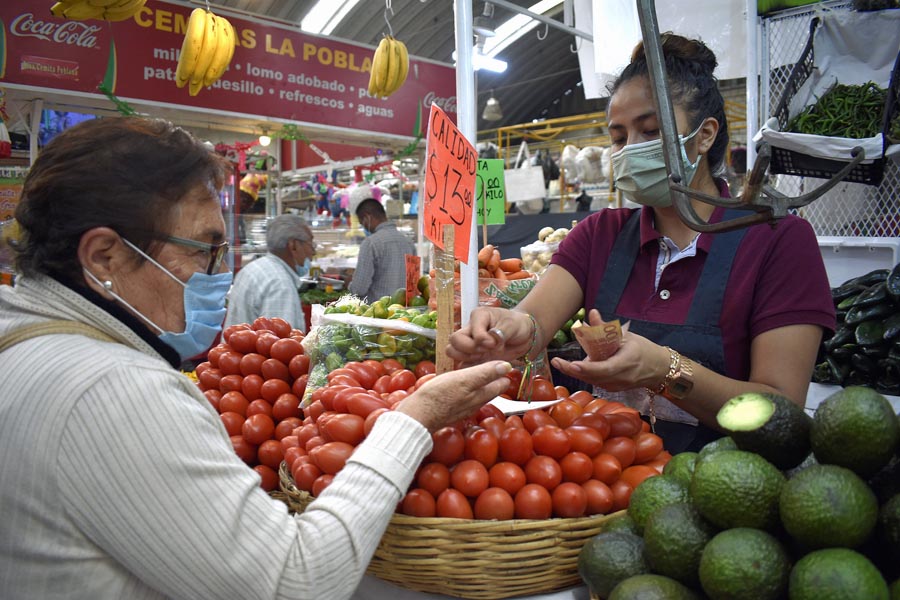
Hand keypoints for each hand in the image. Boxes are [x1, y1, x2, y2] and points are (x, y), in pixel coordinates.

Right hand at [393, 361, 510, 431]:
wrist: (417, 416)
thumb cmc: (439, 395)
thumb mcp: (464, 380)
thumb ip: (485, 373)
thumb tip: (507, 366)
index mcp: (481, 395)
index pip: (500, 383)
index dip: (502, 371)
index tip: (503, 360)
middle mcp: (475, 404)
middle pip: (489, 389)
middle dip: (493, 376)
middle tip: (492, 362)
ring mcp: (462, 408)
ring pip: (476, 392)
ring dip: (479, 381)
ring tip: (476, 368)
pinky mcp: (450, 408)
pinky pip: (464, 395)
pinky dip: (466, 387)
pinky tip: (458, 382)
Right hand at [446, 307, 533, 365]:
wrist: (524, 336)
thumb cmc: (517, 325)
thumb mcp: (512, 325)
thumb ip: (500, 333)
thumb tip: (489, 342)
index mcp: (478, 317)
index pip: (470, 331)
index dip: (482, 340)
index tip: (495, 343)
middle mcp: (470, 329)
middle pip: (454, 341)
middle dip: (470, 349)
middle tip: (486, 351)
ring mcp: (469, 343)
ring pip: (453, 351)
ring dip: (467, 358)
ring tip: (484, 358)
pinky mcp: (472, 357)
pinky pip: (462, 364)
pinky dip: (469, 369)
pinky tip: (483, 367)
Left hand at [550, 309, 669, 391]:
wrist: (659, 369)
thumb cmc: (643, 349)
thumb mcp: (625, 336)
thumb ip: (605, 328)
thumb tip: (591, 313)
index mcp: (626, 362)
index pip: (604, 368)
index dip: (587, 368)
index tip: (572, 364)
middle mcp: (620, 378)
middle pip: (593, 377)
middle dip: (573, 371)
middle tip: (556, 362)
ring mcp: (616, 386)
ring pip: (592, 380)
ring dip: (577, 372)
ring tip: (561, 363)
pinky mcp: (613, 389)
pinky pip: (595, 382)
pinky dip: (586, 374)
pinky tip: (577, 367)